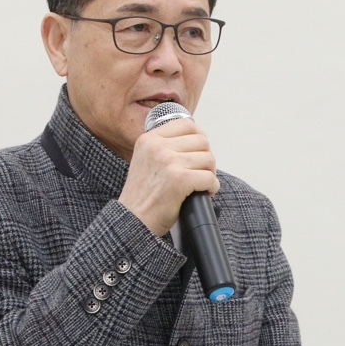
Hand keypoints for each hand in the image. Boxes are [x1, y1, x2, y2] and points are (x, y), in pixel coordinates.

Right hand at [119, 117, 219, 236]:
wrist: (133, 220)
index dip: (199, 139)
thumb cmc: (142, 196)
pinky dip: (212, 187)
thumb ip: (164, 147)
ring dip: (210, 174)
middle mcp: (157, 147)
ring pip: (208, 159)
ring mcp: (168, 162)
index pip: (186, 124)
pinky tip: (204, 193)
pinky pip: (209, 178)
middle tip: (201, 173)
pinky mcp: (179, 180)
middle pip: (202, 141)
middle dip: (206, 158)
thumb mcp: (145, 160)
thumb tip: (197, 139)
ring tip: (201, 185)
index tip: (199, 153)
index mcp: (149, 139)